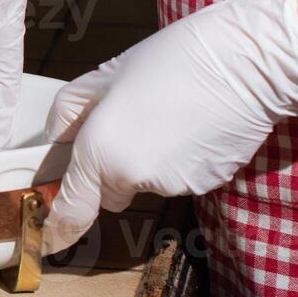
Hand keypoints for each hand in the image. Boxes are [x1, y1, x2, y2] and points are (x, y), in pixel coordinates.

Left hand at [43, 0, 297, 253]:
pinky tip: (191, 126)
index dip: (60, 225)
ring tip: (166, 116)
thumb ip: (70, 114)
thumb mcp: (103, 77)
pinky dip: (179, 160)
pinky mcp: (204, 184)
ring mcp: (171, 184)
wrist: (245, 64)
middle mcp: (132, 176)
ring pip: (144, 182)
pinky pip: (177, 177)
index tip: (52, 234)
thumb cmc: (172, 61)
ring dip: (147, 161)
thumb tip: (56, 140)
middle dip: (109, 172)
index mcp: (99, 150)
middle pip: (108, 193)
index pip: (73, 207)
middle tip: (127, 126)